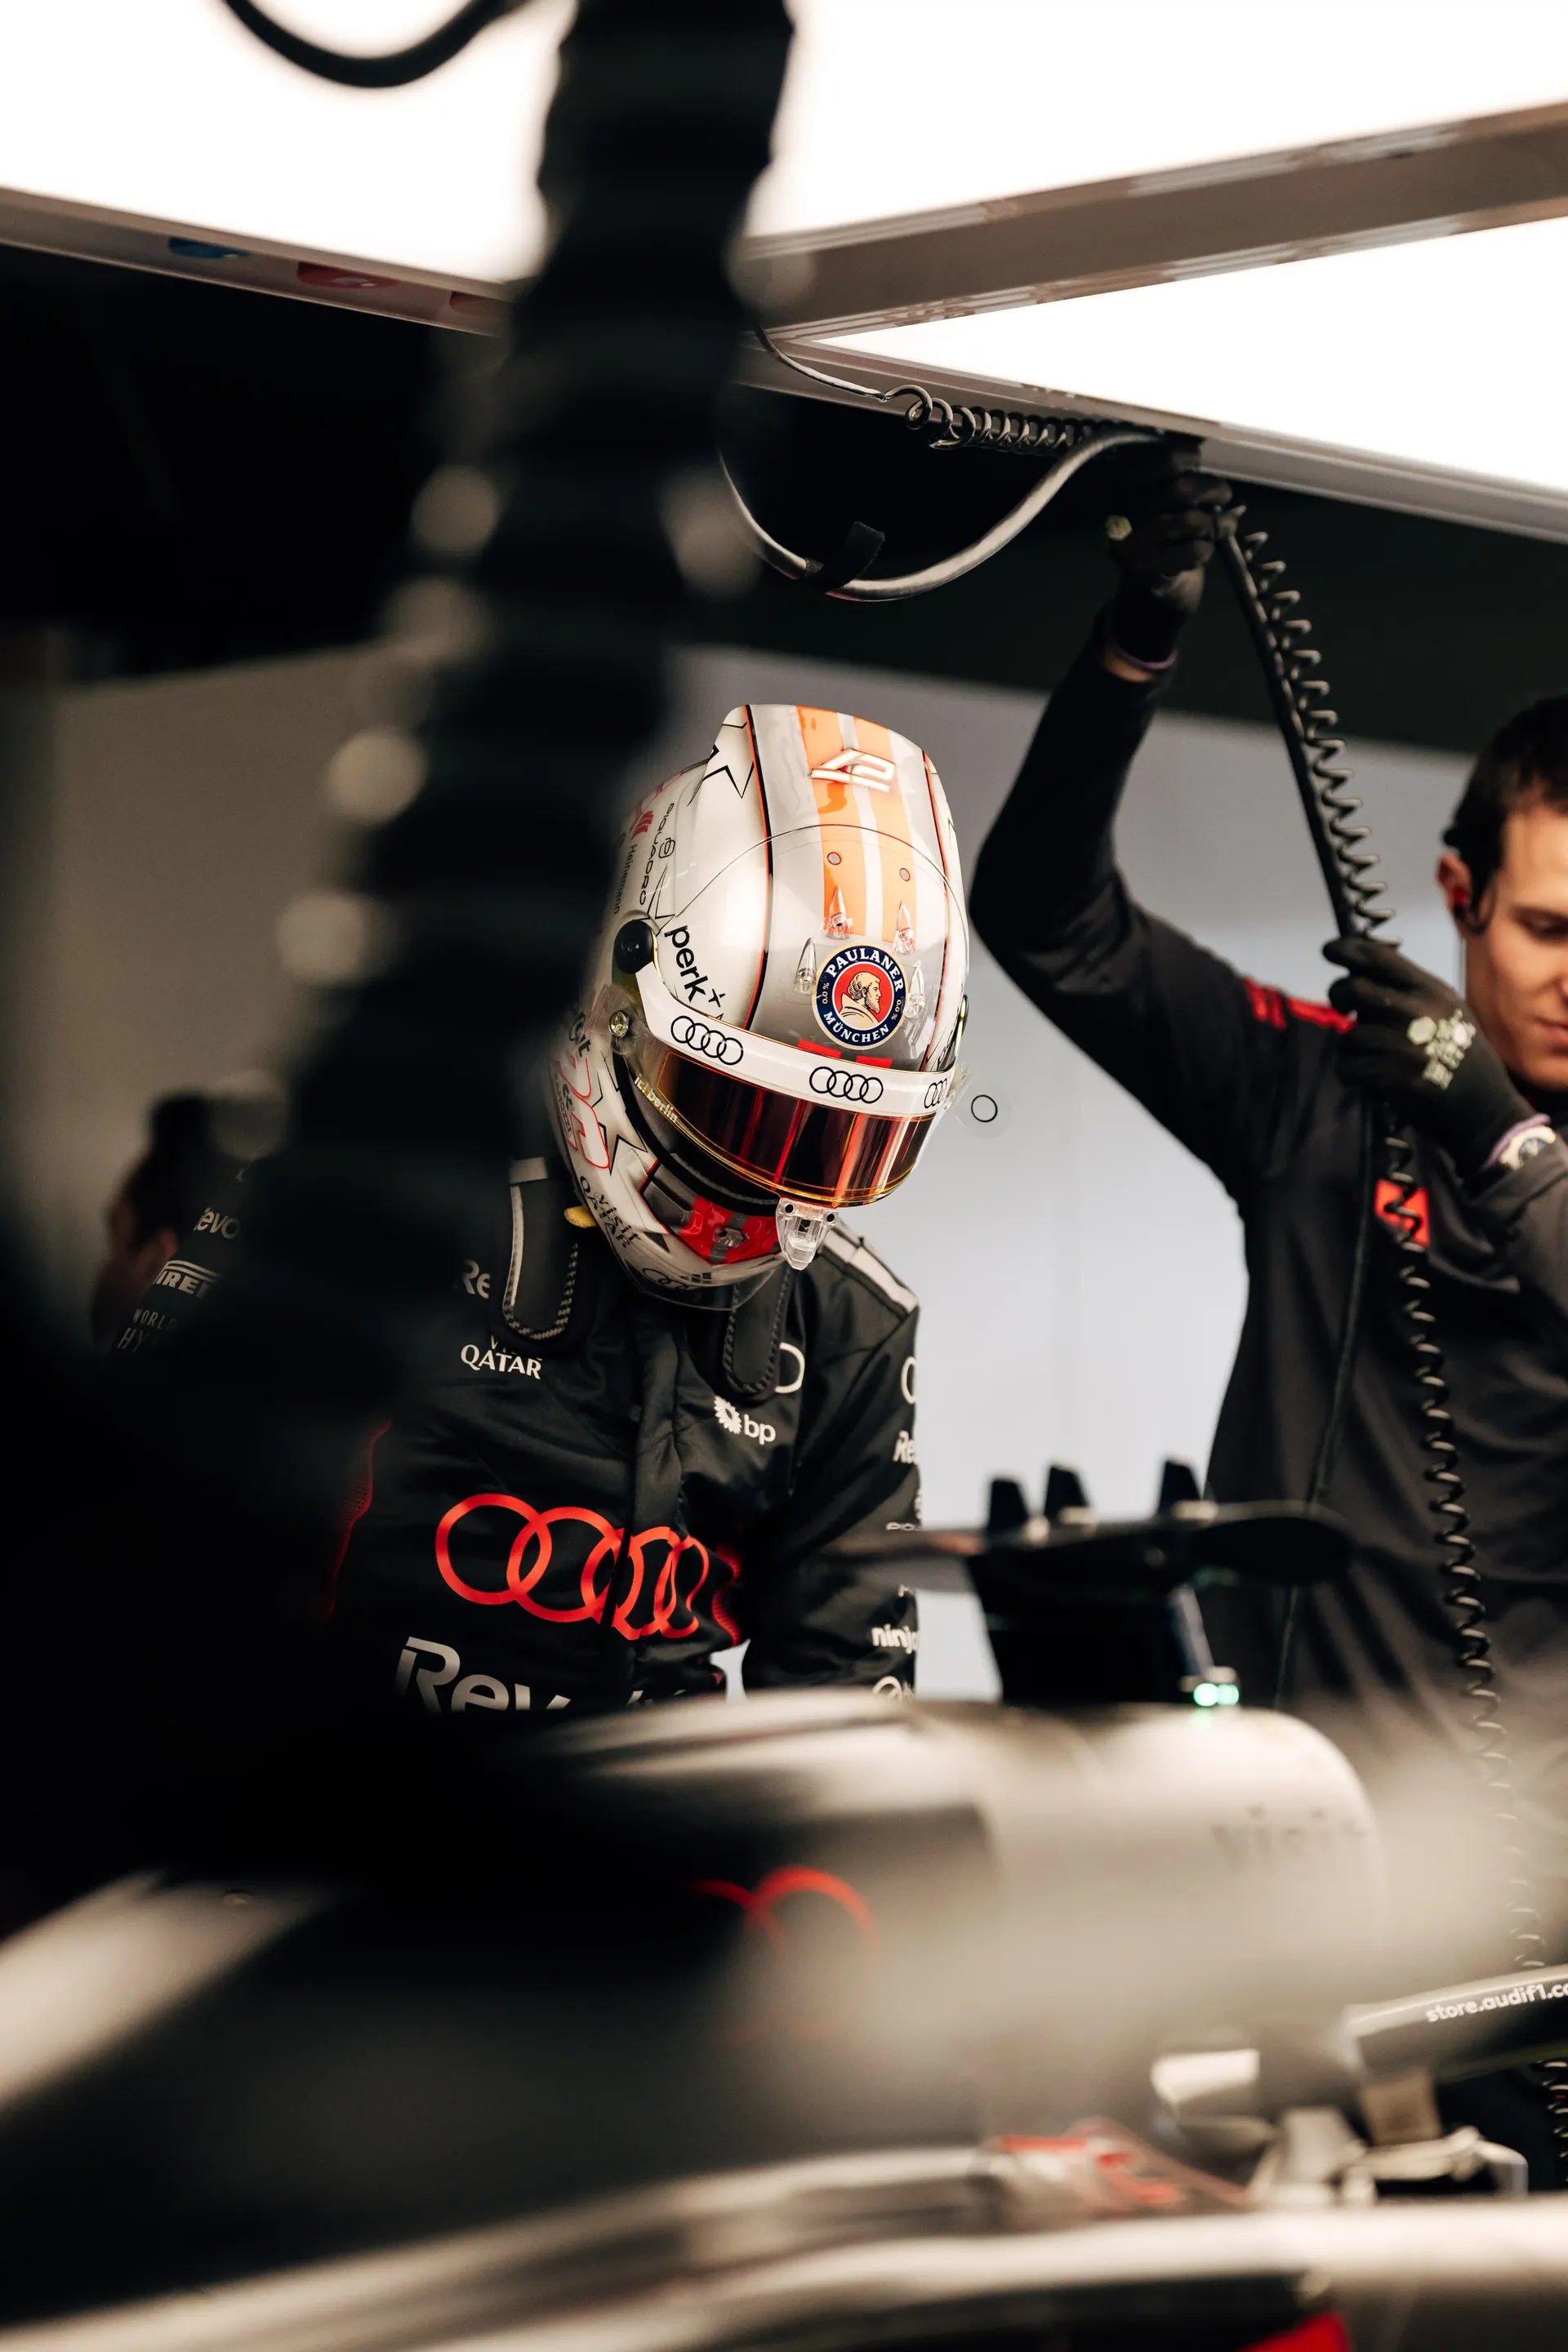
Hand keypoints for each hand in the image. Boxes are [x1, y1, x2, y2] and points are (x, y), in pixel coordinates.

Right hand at [1102, 441, 1235, 667]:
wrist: (1147, 598)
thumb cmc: (1163, 540)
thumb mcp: (1164, 503)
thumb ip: (1177, 474)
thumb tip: (1202, 432)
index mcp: (1123, 488)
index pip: (1163, 460)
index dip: (1189, 458)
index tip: (1198, 464)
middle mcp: (1121, 513)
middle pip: (1182, 490)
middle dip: (1213, 491)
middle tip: (1225, 497)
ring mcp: (1130, 545)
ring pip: (1191, 522)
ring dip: (1217, 524)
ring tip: (1225, 526)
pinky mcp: (1143, 572)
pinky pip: (1192, 552)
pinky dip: (1206, 551)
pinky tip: (1204, 552)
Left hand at [1325, 936, 1530, 1176]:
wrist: (1483, 1106)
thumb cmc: (1461, 1056)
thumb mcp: (1448, 1010)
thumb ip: (1410, 991)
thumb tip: (1360, 973)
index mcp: (1430, 990)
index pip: (1379, 957)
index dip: (1346, 949)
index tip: (1329, 951)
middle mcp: (1416, 1011)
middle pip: (1352, 988)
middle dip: (1339, 995)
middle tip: (1343, 1007)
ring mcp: (1402, 1044)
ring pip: (1347, 1035)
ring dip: (1352, 1048)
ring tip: (1373, 1057)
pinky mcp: (1390, 1076)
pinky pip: (1347, 1068)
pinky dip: (1353, 1075)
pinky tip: (1373, 1079)